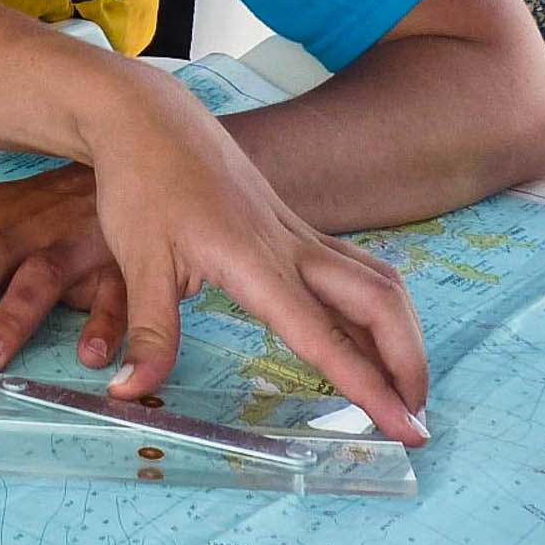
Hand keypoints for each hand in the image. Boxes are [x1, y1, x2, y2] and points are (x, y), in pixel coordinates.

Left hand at [83, 77, 430, 445]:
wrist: (146, 117)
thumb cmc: (142, 184)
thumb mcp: (137, 262)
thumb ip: (148, 334)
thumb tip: (129, 393)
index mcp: (257, 262)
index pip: (327, 337)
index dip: (370, 386)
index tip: (404, 427)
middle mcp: (290, 247)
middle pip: (378, 303)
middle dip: (408, 361)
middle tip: (415, 418)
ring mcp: (296, 232)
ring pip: (377, 280)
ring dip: (402, 332)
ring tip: (405, 384)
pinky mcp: (291, 225)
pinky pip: (355, 266)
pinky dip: (378, 305)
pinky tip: (373, 332)